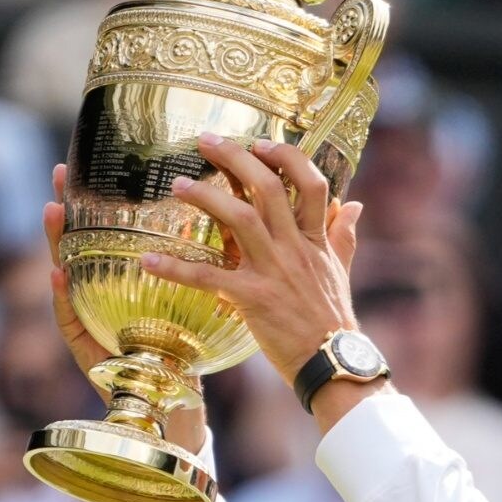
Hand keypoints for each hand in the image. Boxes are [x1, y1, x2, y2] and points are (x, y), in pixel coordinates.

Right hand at [44, 165, 205, 451]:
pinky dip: (63, 297)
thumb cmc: (186, 347)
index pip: (116, 230)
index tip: (95, 161)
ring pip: (71, 274)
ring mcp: (93, 317)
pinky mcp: (89, 350)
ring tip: (53, 210)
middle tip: (60, 174)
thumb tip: (225, 214)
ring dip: (59, 241)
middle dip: (71, 206)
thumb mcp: (197, 295)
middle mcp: (108, 292)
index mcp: (131, 277)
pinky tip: (57, 274)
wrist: (178, 399)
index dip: (103, 197)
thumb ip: (200, 262)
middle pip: (86, 242)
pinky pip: (71, 320)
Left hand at [138, 134, 391, 430]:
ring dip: (205, 197)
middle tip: (206, 140)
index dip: (286, 157)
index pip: (310, 182)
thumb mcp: (341, 269)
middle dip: (236, 158)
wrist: (333, 361)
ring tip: (176, 184)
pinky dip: (176, 268)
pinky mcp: (252, 299)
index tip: (260, 143)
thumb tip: (354, 203)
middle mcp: (294, 247)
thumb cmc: (333, 317)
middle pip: (268, 188)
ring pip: (239, 219)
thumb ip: (343, 233)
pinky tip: (148, 260)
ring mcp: (273, 271)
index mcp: (316, 239)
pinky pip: (208, 277)